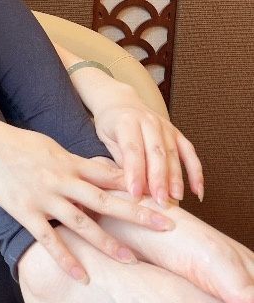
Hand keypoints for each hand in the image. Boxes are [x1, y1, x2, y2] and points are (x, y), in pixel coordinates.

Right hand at [0, 115, 175, 282]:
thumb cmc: (15, 142)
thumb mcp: (51, 145)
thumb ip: (74, 161)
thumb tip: (96, 169)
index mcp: (71, 163)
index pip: (112, 176)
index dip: (138, 187)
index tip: (163, 198)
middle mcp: (63, 180)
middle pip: (107, 200)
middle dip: (139, 214)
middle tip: (168, 227)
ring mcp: (45, 198)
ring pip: (83, 222)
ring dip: (108, 242)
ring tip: (131, 260)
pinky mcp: (25, 212)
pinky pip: (49, 239)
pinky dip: (66, 259)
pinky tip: (81, 276)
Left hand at [90, 80, 204, 206]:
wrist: (120, 101)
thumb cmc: (110, 124)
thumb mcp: (105, 139)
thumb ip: (119, 159)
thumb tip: (131, 185)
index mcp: (126, 122)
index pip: (132, 150)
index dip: (135, 173)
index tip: (135, 194)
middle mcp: (149, 122)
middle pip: (156, 153)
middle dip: (159, 179)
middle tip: (159, 201)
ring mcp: (165, 126)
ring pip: (173, 154)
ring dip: (176, 178)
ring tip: (176, 199)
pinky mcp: (176, 133)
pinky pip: (189, 153)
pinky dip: (195, 172)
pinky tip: (197, 191)